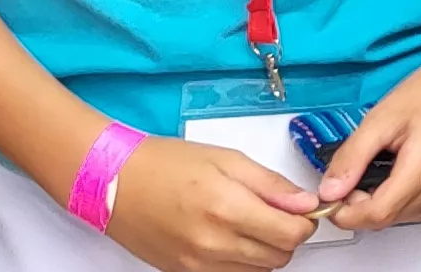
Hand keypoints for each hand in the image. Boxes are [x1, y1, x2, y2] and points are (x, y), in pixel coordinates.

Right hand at [99, 137, 318, 271]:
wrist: (114, 182)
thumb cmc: (164, 164)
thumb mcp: (227, 159)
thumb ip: (271, 185)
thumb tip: (306, 203)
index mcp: (226, 208)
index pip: (292, 234)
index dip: (305, 221)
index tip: (301, 208)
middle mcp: (213, 243)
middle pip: (280, 256)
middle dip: (286, 234)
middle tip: (274, 211)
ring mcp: (198, 264)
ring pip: (259, 270)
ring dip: (264, 249)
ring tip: (247, 220)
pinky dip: (241, 260)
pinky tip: (229, 236)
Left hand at [314, 56, 420, 230]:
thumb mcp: (381, 118)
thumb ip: (351, 156)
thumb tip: (329, 191)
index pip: (377, 215)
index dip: (346, 212)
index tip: (331, 197)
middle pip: (388, 218)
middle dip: (362, 204)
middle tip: (355, 172)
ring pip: (403, 218)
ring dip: (383, 202)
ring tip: (383, 167)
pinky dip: (404, 201)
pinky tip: (404, 174)